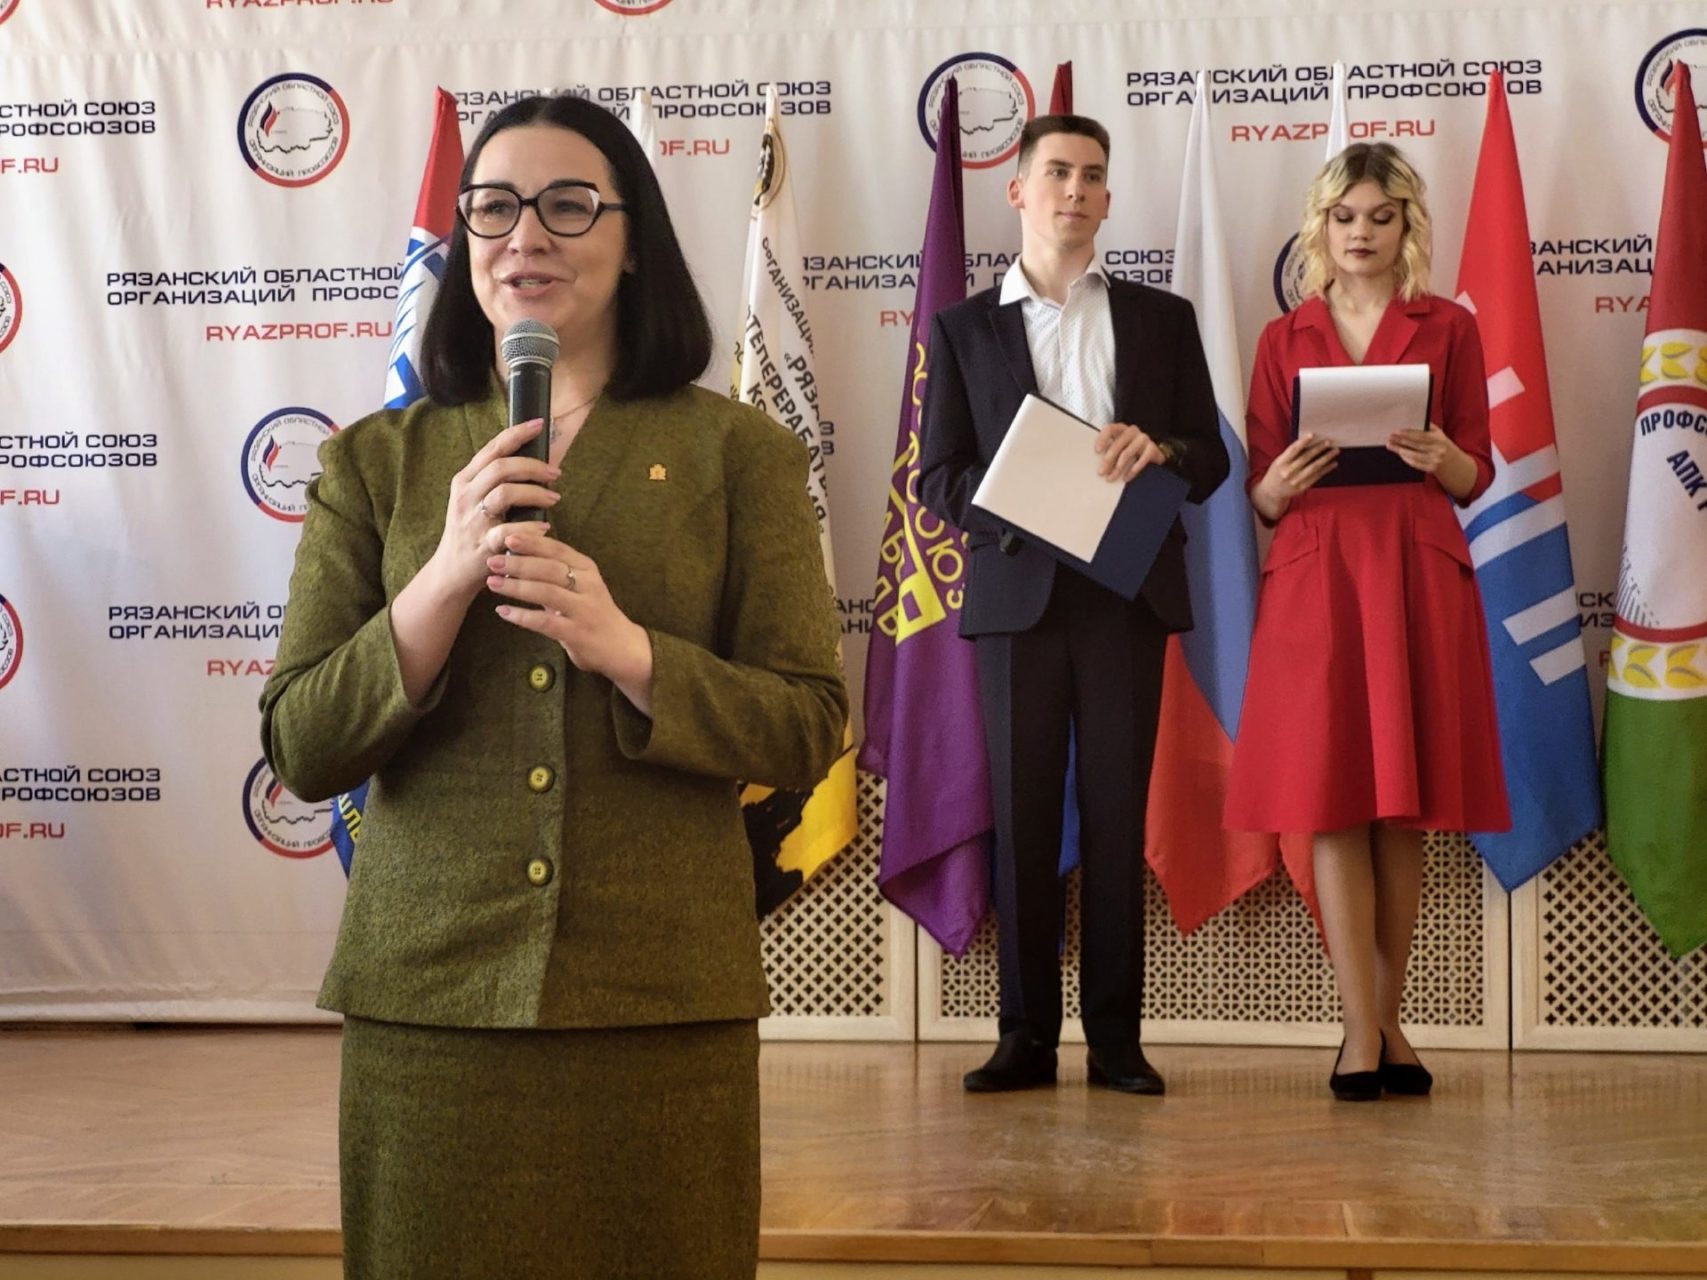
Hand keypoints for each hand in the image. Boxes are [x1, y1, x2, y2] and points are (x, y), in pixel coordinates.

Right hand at [428, 419, 560, 600]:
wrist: (450, 572)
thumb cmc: (471, 532)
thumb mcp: (474, 500)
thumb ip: (495, 481)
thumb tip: (530, 460)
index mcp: (465, 481)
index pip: (492, 449)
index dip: (517, 434)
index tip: (539, 424)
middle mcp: (466, 497)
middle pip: (500, 467)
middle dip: (532, 466)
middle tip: (555, 473)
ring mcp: (472, 521)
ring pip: (505, 493)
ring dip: (535, 493)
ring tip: (554, 498)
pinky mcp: (483, 545)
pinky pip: (508, 531)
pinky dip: (530, 529)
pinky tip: (544, 528)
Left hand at [487, 531, 653, 694]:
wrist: (622, 647)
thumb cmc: (593, 612)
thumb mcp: (581, 586)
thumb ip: (555, 572)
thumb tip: (518, 554)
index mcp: (588, 569)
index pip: (558, 549)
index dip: (532, 543)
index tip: (508, 536)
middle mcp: (588, 586)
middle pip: (549, 569)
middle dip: (519, 563)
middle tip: (492, 561)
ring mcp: (584, 610)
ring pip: (546, 593)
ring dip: (516, 587)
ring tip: (493, 583)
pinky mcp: (577, 633)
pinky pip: (545, 622)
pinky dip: (522, 616)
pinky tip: (503, 611)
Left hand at [1094, 421, 1166, 481]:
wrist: (1152, 453)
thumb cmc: (1130, 450)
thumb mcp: (1119, 447)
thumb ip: (1109, 451)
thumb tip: (1099, 466)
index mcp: (1121, 428)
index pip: (1110, 428)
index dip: (1102, 439)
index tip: (1097, 451)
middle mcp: (1132, 431)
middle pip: (1117, 444)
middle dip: (1108, 460)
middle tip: (1101, 472)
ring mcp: (1143, 438)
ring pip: (1127, 453)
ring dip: (1118, 468)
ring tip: (1111, 478)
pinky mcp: (1152, 448)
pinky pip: (1140, 460)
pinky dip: (1132, 471)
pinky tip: (1125, 478)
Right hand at [1258, 432, 1339, 502]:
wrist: (1272, 492)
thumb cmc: (1277, 472)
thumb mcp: (1279, 462)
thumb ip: (1291, 454)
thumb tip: (1308, 443)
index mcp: (1281, 463)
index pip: (1293, 450)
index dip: (1303, 442)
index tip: (1312, 434)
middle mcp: (1288, 472)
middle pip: (1306, 457)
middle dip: (1318, 448)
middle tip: (1328, 442)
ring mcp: (1296, 480)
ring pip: (1314, 467)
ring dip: (1326, 458)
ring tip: (1335, 451)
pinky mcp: (1303, 487)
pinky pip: (1317, 476)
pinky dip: (1326, 469)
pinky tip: (1333, 463)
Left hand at [1386, 425, 1457, 473]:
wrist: (1448, 457)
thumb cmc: (1437, 440)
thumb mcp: (1436, 431)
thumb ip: (1425, 426)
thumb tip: (1409, 421)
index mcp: (1439, 439)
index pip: (1422, 436)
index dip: (1409, 434)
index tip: (1397, 431)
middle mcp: (1438, 450)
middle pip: (1416, 446)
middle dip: (1401, 441)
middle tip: (1390, 438)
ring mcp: (1435, 460)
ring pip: (1414, 455)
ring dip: (1400, 450)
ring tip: (1390, 445)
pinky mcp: (1431, 468)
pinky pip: (1415, 464)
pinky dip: (1406, 459)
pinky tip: (1399, 453)